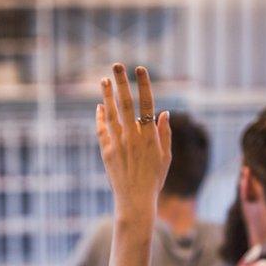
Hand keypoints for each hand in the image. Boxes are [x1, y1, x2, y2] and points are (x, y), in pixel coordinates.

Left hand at [96, 63, 171, 221]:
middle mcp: (133, 137)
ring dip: (107, 95)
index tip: (140, 69)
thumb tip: (164, 113)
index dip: (144, 84)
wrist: (135, 201)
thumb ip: (165, 134)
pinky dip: (100, 117)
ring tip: (104, 80)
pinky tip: (100, 106)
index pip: (147, 103)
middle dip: (121, 82)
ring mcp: (118, 143)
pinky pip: (102, 129)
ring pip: (111, 114)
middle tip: (116, 65)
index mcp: (150, 136)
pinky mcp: (107, 152)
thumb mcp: (166, 157)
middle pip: (126, 103)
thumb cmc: (154, 180)